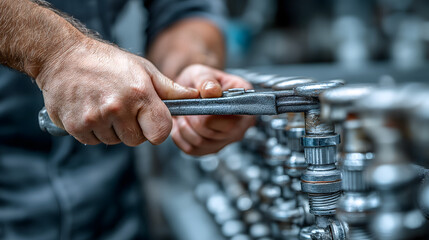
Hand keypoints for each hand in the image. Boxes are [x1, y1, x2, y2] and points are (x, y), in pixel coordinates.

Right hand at [37, 39, 198, 145]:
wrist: (62, 57)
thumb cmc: (107, 62)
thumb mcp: (143, 69)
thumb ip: (169, 89)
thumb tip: (195, 97)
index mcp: (139, 94)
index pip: (161, 133)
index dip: (158, 129)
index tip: (151, 121)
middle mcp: (117, 107)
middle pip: (137, 140)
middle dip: (134, 128)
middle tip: (123, 107)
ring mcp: (94, 118)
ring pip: (114, 142)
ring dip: (112, 129)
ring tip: (104, 105)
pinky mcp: (75, 126)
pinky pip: (94, 141)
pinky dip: (94, 131)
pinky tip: (90, 110)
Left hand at [171, 64, 255, 155]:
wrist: (191, 90)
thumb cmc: (201, 82)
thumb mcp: (203, 73)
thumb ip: (207, 80)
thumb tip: (211, 91)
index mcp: (244, 104)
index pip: (231, 120)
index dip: (210, 114)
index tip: (197, 103)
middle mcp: (240, 125)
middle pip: (213, 133)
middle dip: (194, 120)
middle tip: (187, 106)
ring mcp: (226, 140)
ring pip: (200, 143)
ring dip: (185, 127)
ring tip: (184, 113)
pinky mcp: (211, 149)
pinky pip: (192, 149)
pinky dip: (181, 136)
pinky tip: (183, 122)